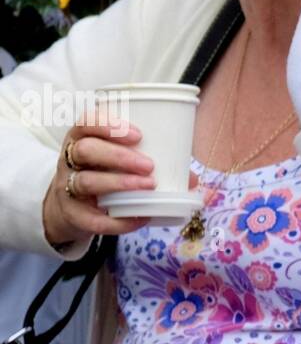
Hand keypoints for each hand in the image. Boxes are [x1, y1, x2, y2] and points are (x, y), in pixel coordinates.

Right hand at [42, 115, 157, 248]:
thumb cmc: (102, 175)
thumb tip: (192, 178)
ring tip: (149, 185)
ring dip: (119, 183)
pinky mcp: (72, 215)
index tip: (138, 135)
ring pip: (86, 181)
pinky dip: (118, 220)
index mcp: (81, 139)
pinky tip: (140, 217)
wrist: (71, 209)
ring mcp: (66, 188)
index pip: (85, 122)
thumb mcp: (116, 163)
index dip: (108, 125)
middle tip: (149, 165)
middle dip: (118, 156)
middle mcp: (69, 160)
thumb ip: (150, 162)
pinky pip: (92, 219)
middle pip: (85, 150)